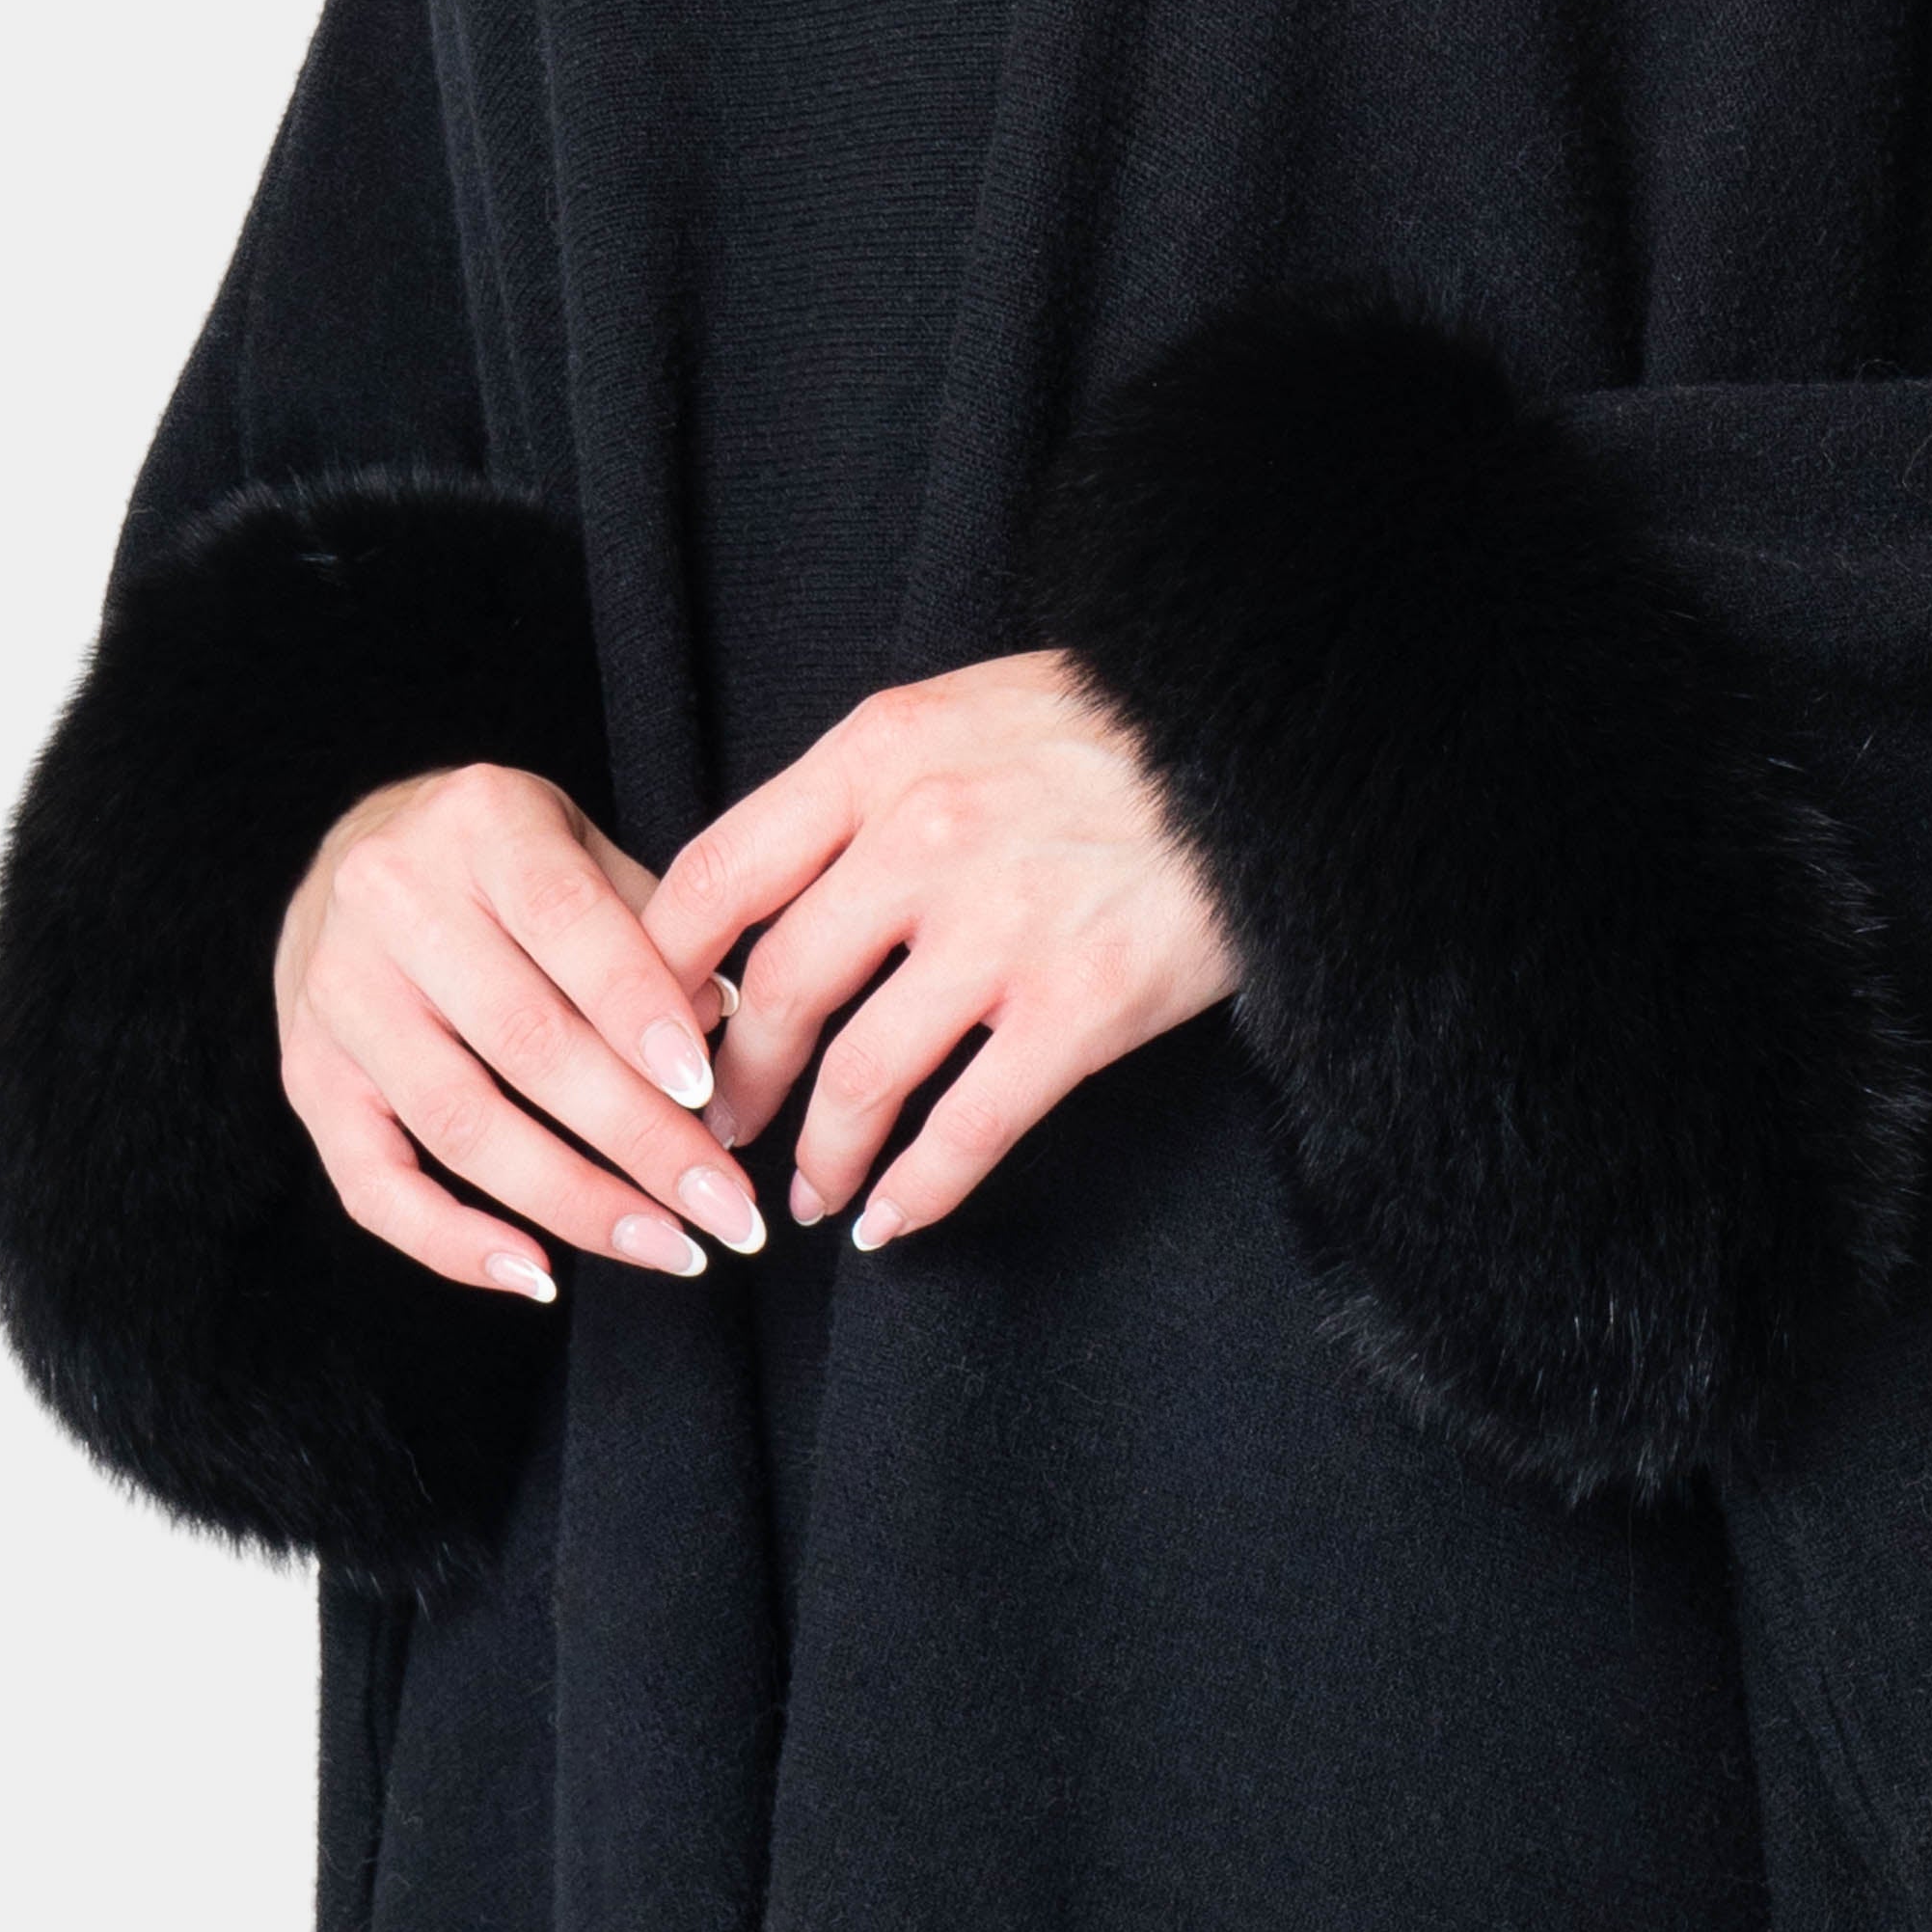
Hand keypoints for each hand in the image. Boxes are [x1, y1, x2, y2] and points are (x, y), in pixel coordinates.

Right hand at [274, 763, 765, 1297]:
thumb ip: (655, 927)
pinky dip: (453, 1244)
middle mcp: (390, 901)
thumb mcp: (586, 847)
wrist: (359, 847)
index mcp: (479, 822)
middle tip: (725, 1205)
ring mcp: (337, 994)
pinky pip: (371, 1184)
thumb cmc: (505, 859)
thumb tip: (718, 1028)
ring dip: (576, 1203)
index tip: (707, 1093)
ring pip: (461, 1124)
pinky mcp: (305, 1074)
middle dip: (641, 1139)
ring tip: (670, 1247)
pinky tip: (538, 1274)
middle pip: (526, 1043)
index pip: (568, 926)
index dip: (640, 1014)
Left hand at [639, 654, 1238, 1245]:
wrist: (1276, 747)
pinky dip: (916, 1192)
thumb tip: (786, 882)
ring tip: (807, 1192)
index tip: (654, 1027)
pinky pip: (969, 1128)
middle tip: (722, 1127)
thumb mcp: (972, 708)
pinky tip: (889, 1222)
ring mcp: (1002, 929)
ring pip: (861, 1074)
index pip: (718, 876)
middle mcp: (923, 838)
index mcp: (880, 754)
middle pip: (778, 990)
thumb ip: (873, 784)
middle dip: (735, 1082)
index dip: (663, 973)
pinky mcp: (1081, 1007)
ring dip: (820, 1151)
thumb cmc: (1124, 725)